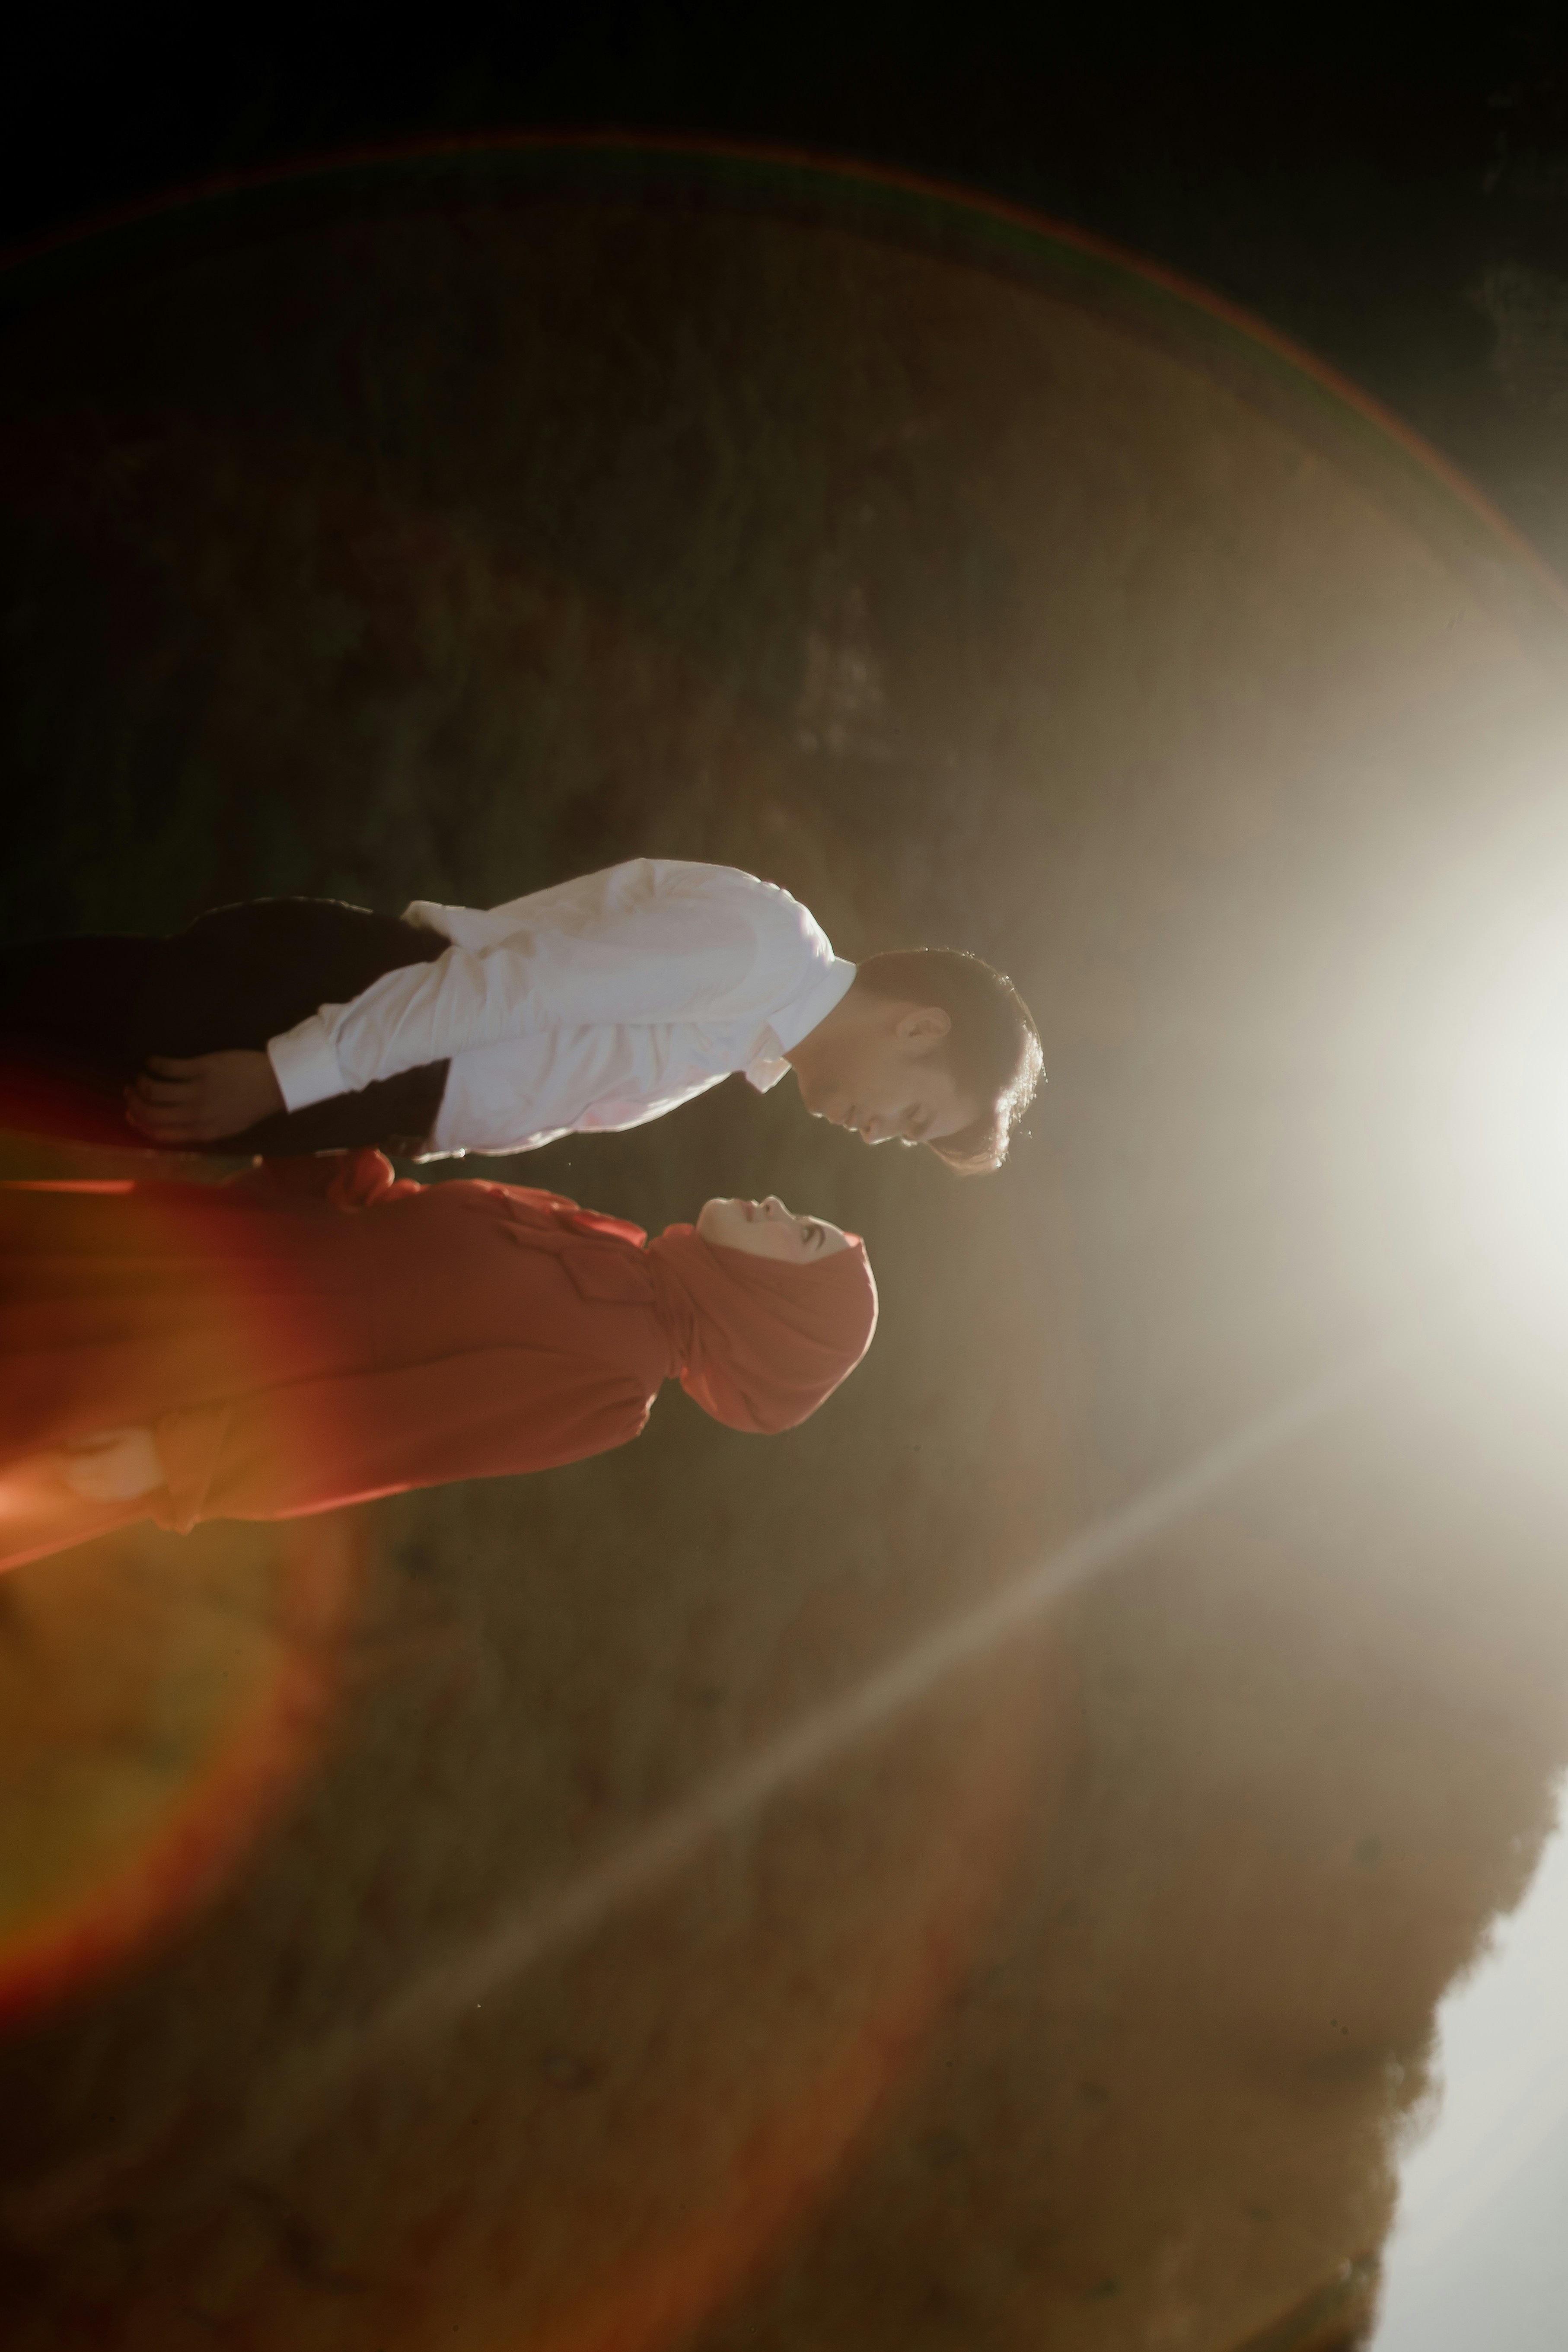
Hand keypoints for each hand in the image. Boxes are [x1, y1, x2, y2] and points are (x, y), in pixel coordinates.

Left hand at [60, 1427, 164, 1501]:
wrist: (174, 1456)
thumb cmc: (147, 1440)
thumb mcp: (121, 1432)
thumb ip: (95, 1438)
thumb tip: (71, 1442)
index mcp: (107, 1464)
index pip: (74, 1467)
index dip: (62, 1462)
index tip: (57, 1454)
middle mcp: (109, 1481)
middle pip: (78, 1482)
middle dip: (67, 1473)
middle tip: (63, 1462)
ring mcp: (118, 1491)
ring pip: (87, 1493)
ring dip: (77, 1483)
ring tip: (74, 1472)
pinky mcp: (126, 1495)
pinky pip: (100, 1497)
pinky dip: (90, 1491)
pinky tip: (90, 1483)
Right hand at [125, 1049, 284, 1143]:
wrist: (275, 1084)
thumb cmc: (251, 1106)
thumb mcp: (226, 1127)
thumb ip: (198, 1128)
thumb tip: (171, 1125)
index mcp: (202, 1132)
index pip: (159, 1133)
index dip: (139, 1123)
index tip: (131, 1113)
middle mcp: (196, 1114)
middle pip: (151, 1112)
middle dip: (134, 1102)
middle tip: (130, 1092)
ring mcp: (198, 1090)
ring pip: (155, 1089)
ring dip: (141, 1082)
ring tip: (141, 1076)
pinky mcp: (202, 1068)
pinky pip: (168, 1067)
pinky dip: (154, 1064)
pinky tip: (152, 1061)